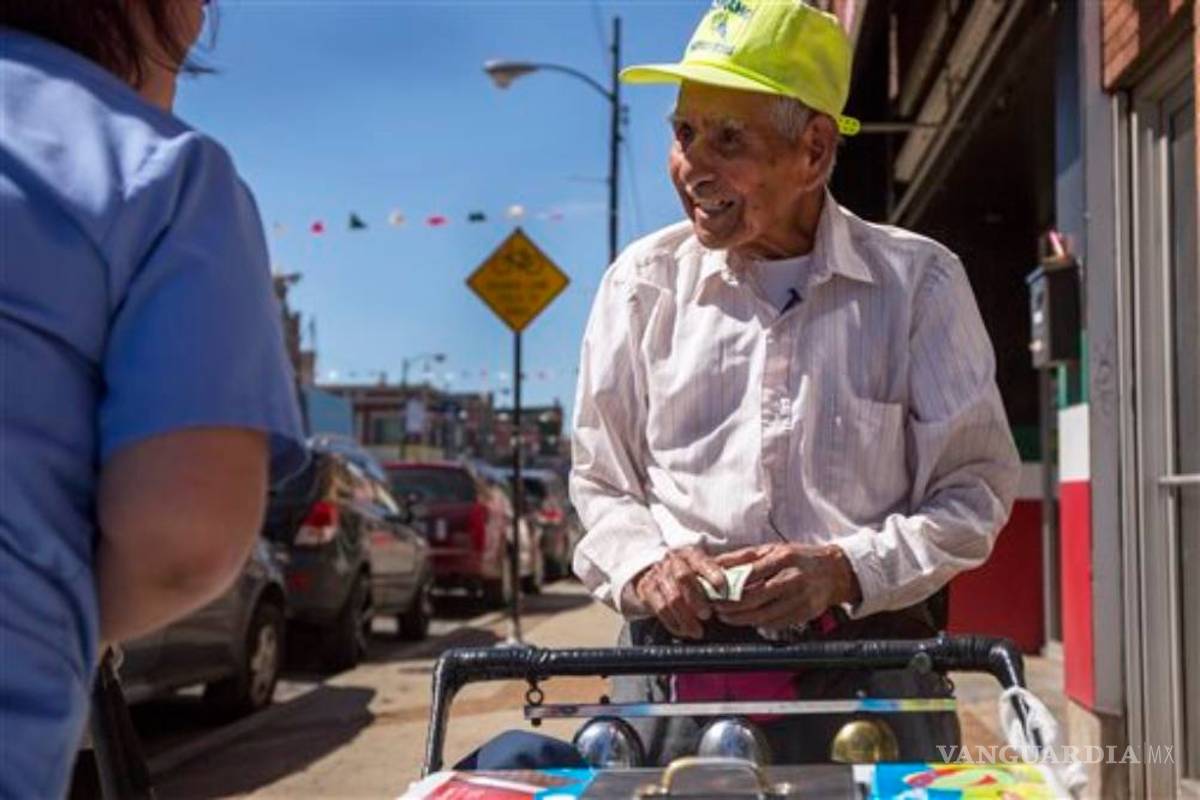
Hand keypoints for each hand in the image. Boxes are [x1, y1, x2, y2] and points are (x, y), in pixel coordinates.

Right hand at [631, 546, 726, 638]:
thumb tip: (749, 566)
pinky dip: (673, 622)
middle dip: (696, 598)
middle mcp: (672, 561)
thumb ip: (723, 571)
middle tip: (707, 614)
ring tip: (698, 631)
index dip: (712, 574)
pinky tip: (683, 631)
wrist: (654, 576)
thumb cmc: (687, 576)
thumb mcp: (703, 569)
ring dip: (686, 617)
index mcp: (689, 554)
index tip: (722, 588)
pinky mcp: (646, 590)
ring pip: (672, 597)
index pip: (701, 561)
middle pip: (683, 577)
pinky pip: (659, 608)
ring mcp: (658, 574)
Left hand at [711, 543, 860, 630]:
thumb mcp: (773, 549)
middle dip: (732, 606)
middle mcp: (793, 579)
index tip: (715, 590)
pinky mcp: (805, 614)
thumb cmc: (800, 558)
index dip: (729, 585)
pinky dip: (759, 624)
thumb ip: (744, 556)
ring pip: (764, 615)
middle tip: (716, 608)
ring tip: (727, 617)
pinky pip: (776, 623)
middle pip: (755, 598)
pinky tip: (748, 620)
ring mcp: (800, 599)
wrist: (835, 572)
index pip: (750, 574)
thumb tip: (717, 562)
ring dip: (741, 619)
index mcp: (784, 558)